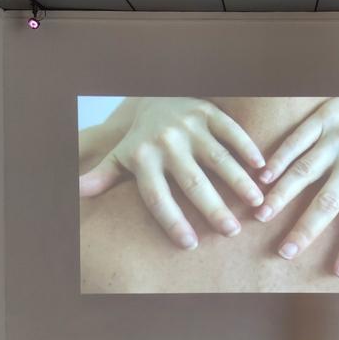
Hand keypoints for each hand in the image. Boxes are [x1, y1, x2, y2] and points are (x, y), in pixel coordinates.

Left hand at [79, 97, 265, 249]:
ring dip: (239, 181)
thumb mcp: (120, 157)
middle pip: (192, 181)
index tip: (191, 245)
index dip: (172, 222)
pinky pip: (231, 131)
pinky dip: (247, 149)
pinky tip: (262, 169)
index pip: (157, 197)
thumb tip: (76, 193)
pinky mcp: (208, 112)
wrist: (154, 95)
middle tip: (231, 231)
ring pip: (218, 157)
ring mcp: (189, 125)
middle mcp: (166, 142)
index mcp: (143, 158)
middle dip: (213, 208)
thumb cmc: (140, 139)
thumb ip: (104, 176)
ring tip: (257, 204)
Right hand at [254, 97, 338, 277]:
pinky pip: (297, 140)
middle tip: (285, 253)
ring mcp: (337, 140)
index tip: (338, 272)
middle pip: (329, 201)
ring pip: (305, 171)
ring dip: (282, 194)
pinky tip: (262, 177)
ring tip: (261, 216)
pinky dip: (279, 158)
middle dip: (306, 229)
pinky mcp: (322, 120)